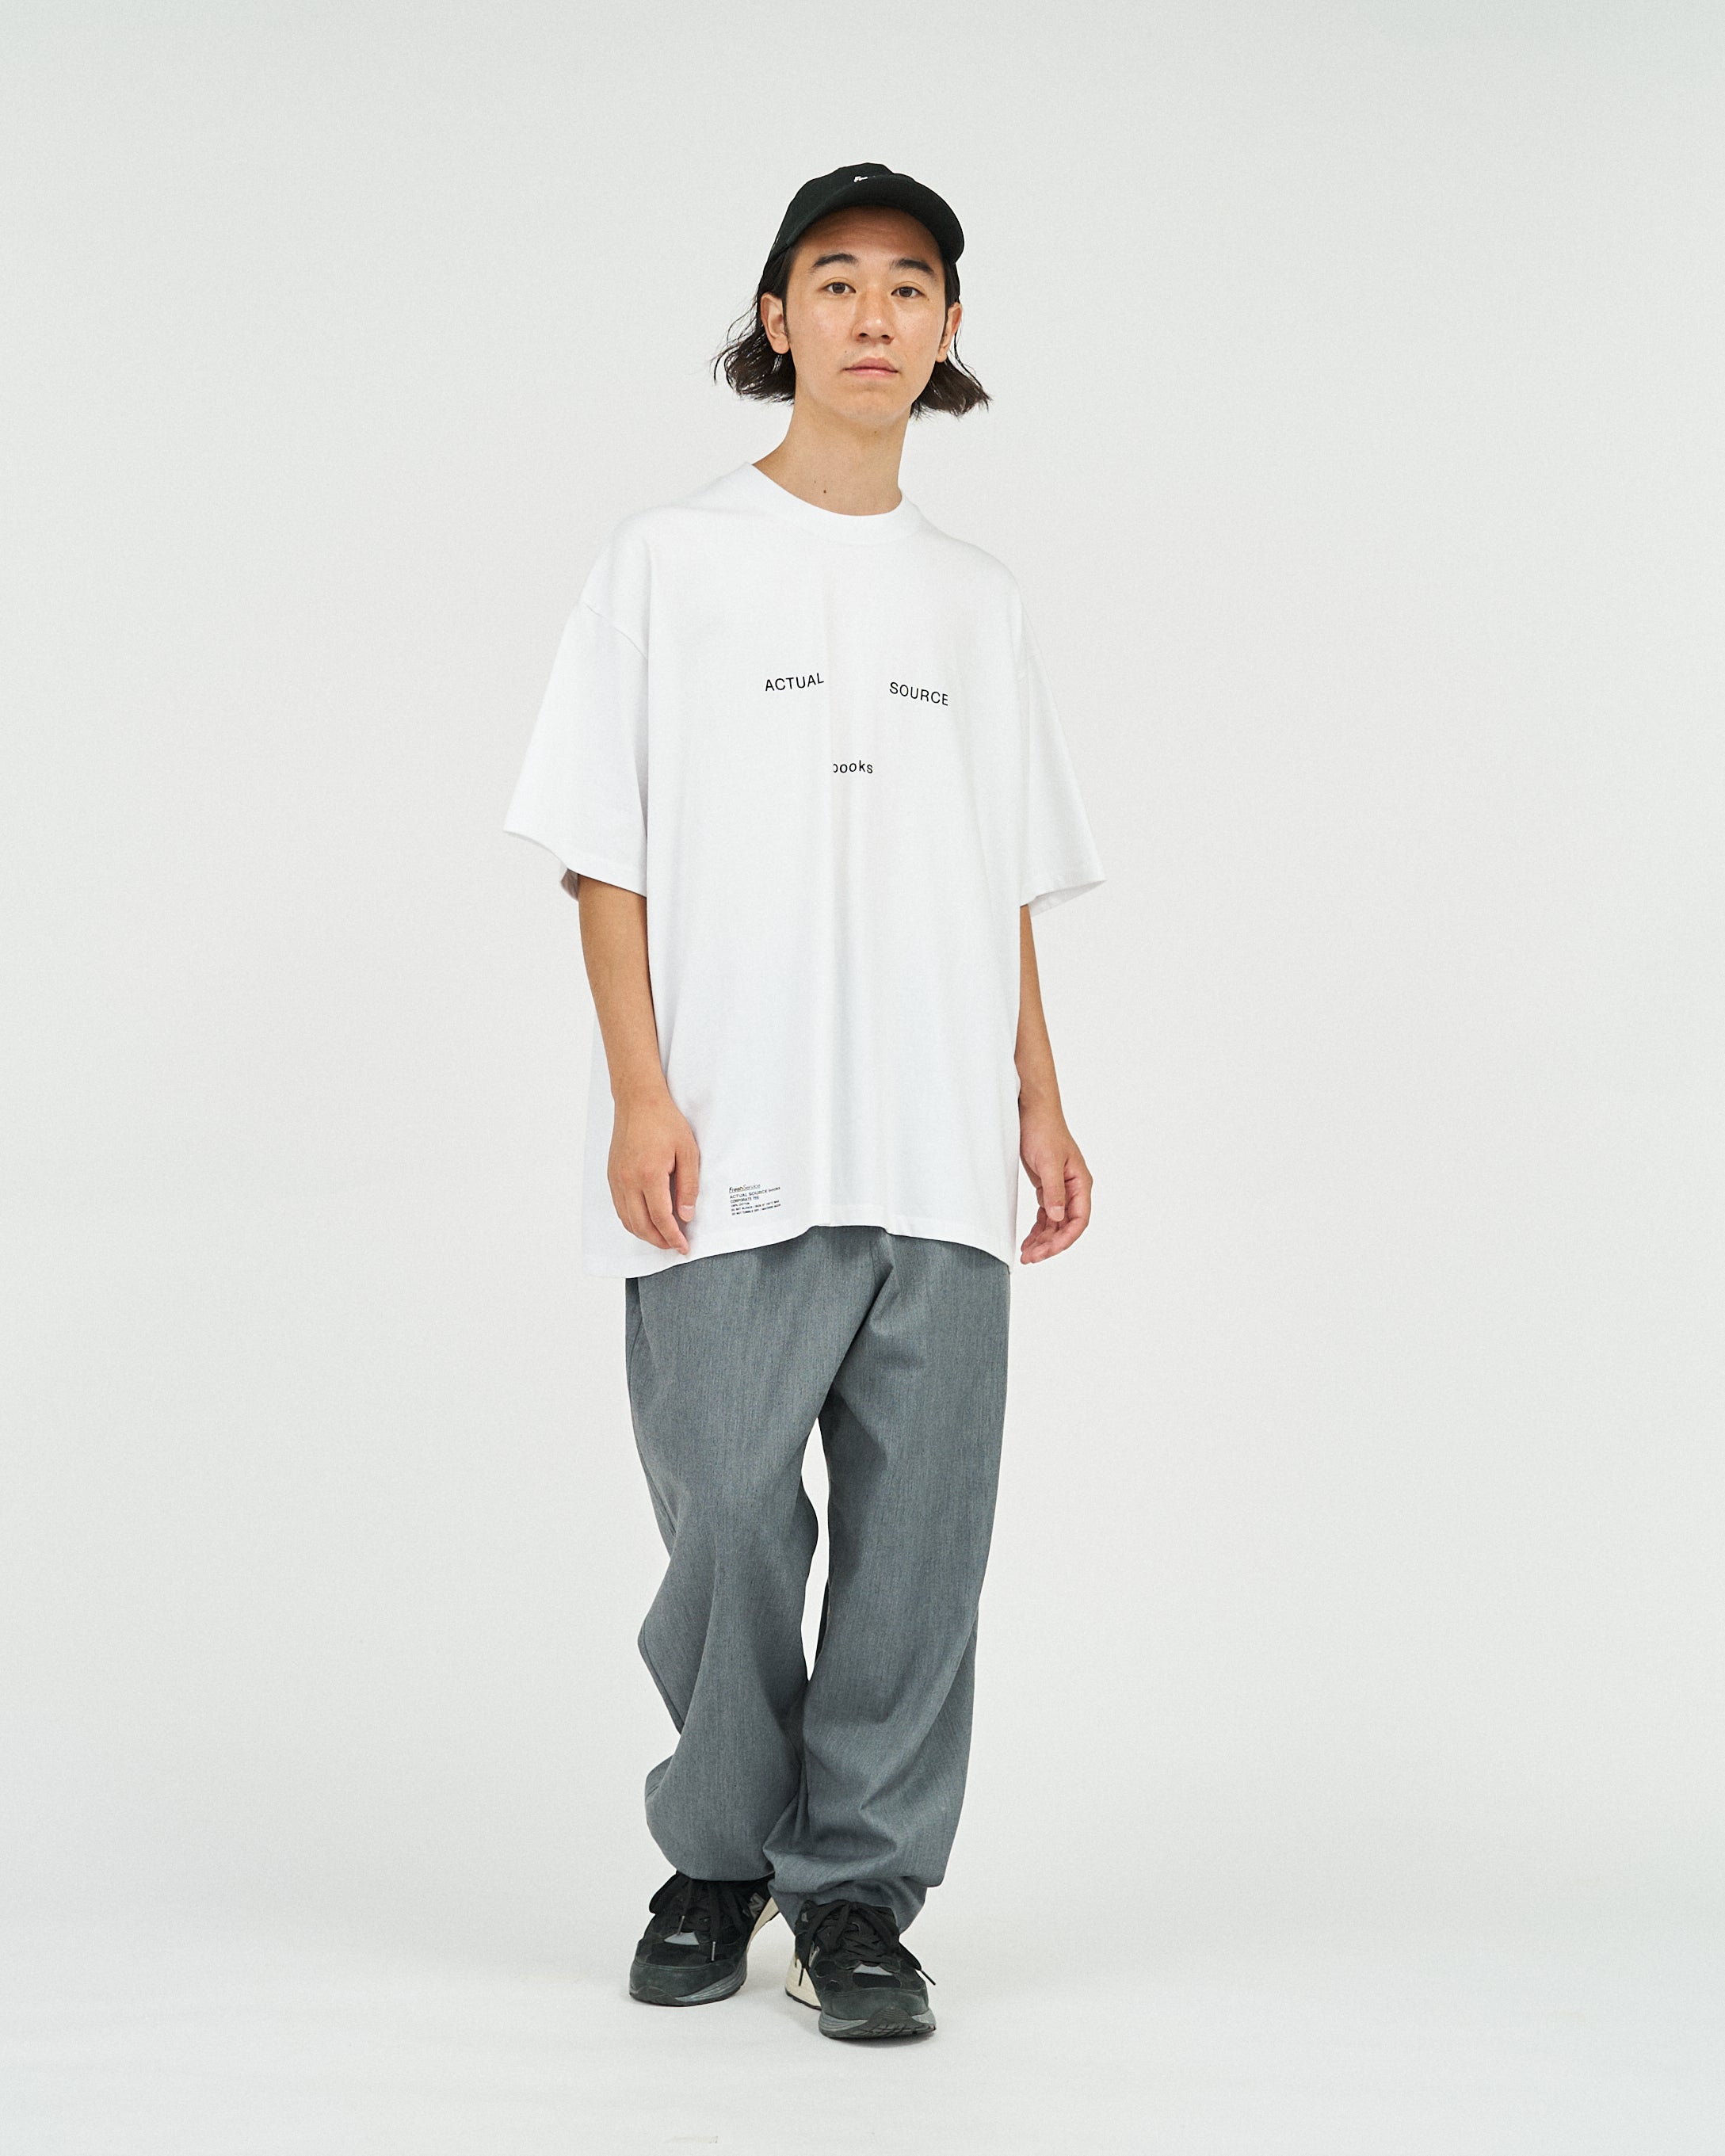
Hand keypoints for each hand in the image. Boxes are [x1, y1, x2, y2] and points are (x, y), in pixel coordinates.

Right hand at [608, 1088, 700, 1253]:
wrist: (638, 1101)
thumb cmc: (664, 1121)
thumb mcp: (687, 1151)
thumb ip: (688, 1186)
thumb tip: (686, 1215)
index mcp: (649, 1174)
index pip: (661, 1218)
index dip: (673, 1236)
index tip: (683, 1247)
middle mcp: (628, 1180)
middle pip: (641, 1225)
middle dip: (659, 1241)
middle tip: (675, 1245)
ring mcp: (617, 1179)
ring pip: (627, 1220)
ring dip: (644, 1234)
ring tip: (662, 1237)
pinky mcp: (612, 1176)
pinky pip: (620, 1208)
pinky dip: (632, 1221)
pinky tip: (646, 1221)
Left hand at [1018, 1107, 1091, 1262]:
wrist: (1032, 1111)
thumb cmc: (1043, 1130)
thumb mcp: (1047, 1161)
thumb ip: (1053, 1191)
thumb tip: (1057, 1217)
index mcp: (1080, 1183)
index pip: (1079, 1220)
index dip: (1065, 1239)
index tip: (1047, 1251)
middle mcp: (1074, 1189)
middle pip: (1067, 1226)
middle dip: (1050, 1244)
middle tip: (1031, 1258)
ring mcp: (1061, 1189)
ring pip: (1055, 1223)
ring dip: (1043, 1240)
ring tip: (1027, 1255)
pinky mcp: (1047, 1187)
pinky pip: (1045, 1215)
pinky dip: (1038, 1229)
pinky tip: (1029, 1241)